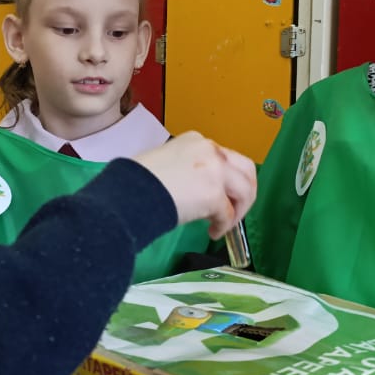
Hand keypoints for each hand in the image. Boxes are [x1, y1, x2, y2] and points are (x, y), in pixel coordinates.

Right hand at [132, 132, 256, 239]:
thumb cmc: (137, 181)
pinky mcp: (214, 194)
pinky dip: (224, 226)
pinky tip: (212, 233)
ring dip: (239, 210)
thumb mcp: (167, 162)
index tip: (222, 194)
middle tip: (237, 210)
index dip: (227, 179)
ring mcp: (215, 171)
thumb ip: (189, 168)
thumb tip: (198, 188)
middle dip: (245, 192)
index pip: (224, 157)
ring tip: (225, 224)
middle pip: (246, 169)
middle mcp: (210, 151)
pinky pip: (228, 214)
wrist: (129, 194)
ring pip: (245, 190)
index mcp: (196, 141)